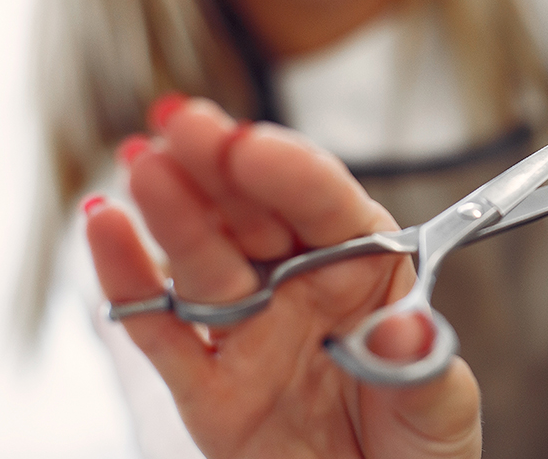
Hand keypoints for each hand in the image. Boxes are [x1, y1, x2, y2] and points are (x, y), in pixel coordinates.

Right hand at [86, 97, 480, 458]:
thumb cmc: (419, 446)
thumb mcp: (441, 406)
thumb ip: (420, 365)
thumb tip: (406, 329)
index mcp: (365, 268)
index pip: (325, 204)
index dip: (288, 171)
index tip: (252, 145)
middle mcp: (301, 286)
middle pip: (254, 212)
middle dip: (218, 163)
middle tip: (181, 120)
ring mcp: (250, 331)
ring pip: (203, 260)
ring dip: (172, 211)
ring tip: (143, 163)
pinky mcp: (207, 387)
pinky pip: (163, 333)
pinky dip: (130, 284)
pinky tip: (106, 229)